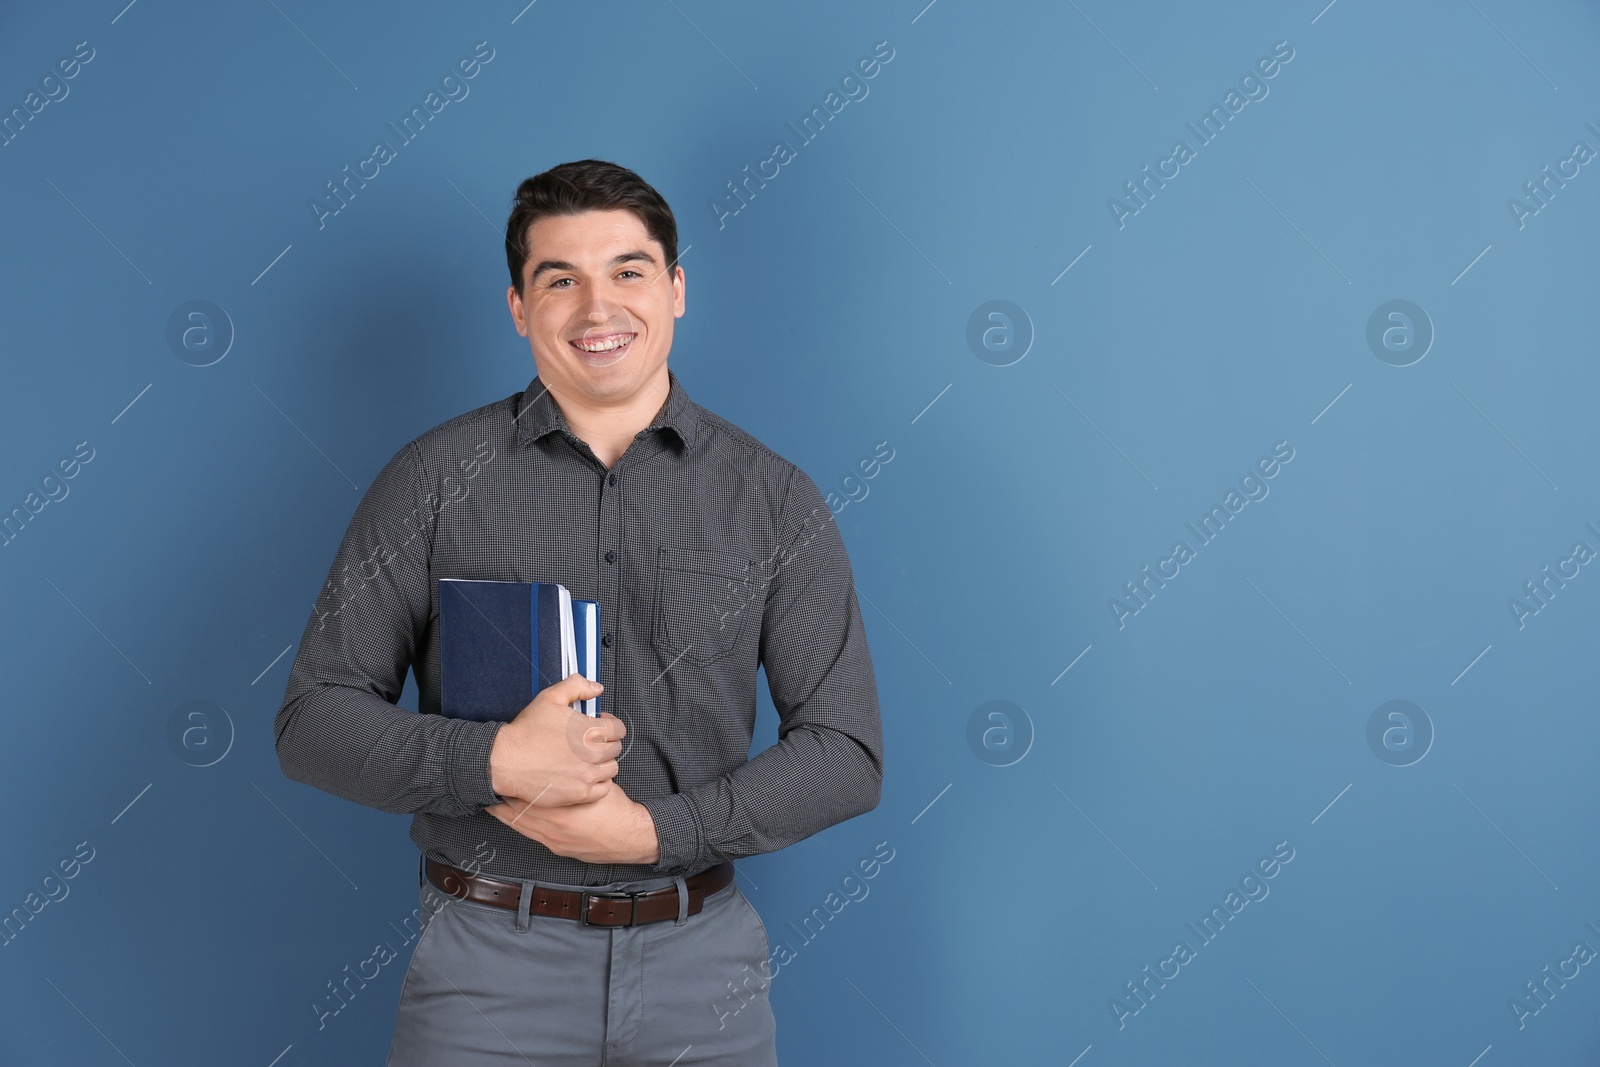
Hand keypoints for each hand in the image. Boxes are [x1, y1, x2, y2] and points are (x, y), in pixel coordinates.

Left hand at [486, 781, 659, 864]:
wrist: (630, 838)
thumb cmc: (616, 809)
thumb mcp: (595, 783)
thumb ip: (576, 774)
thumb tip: (564, 759)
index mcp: (559, 810)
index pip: (524, 796)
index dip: (510, 786)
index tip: (500, 775)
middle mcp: (551, 828)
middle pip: (515, 813)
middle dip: (502, 800)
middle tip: (490, 788)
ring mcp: (553, 840)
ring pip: (520, 826)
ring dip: (508, 813)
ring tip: (494, 802)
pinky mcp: (558, 848)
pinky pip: (531, 835)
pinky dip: (521, 825)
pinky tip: (516, 817)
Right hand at [488, 674, 623, 806]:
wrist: (505, 761)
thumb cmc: (526, 732)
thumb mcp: (550, 697)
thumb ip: (577, 686)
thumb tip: (596, 688)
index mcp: (590, 731)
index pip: (619, 729)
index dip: (610, 724)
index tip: (601, 725)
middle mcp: (593, 754)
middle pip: (616, 748)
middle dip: (605, 742)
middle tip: (590, 741)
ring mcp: (587, 776)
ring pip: (612, 768)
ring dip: (603, 762)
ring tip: (587, 758)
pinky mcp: (580, 794)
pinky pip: (604, 788)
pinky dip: (599, 782)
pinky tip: (586, 775)